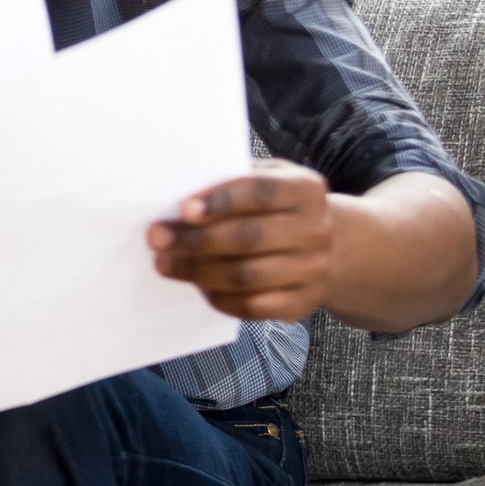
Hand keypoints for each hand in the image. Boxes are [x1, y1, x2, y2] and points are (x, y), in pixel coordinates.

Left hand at [149, 160, 333, 322]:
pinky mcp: (303, 302)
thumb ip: (230, 182)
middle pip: (250, 238)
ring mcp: (314, 270)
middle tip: (156, 239)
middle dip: (196, 240)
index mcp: (305, 189)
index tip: (184, 210)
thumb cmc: (274, 206)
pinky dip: (220, 297)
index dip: (221, 201)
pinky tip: (196, 285)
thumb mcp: (264, 179)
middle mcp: (316, 230)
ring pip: (248, 275)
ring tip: (165, 263)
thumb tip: (177, 200)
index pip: (261, 193)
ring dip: (198, 271)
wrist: (327, 245)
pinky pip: (254, 306)